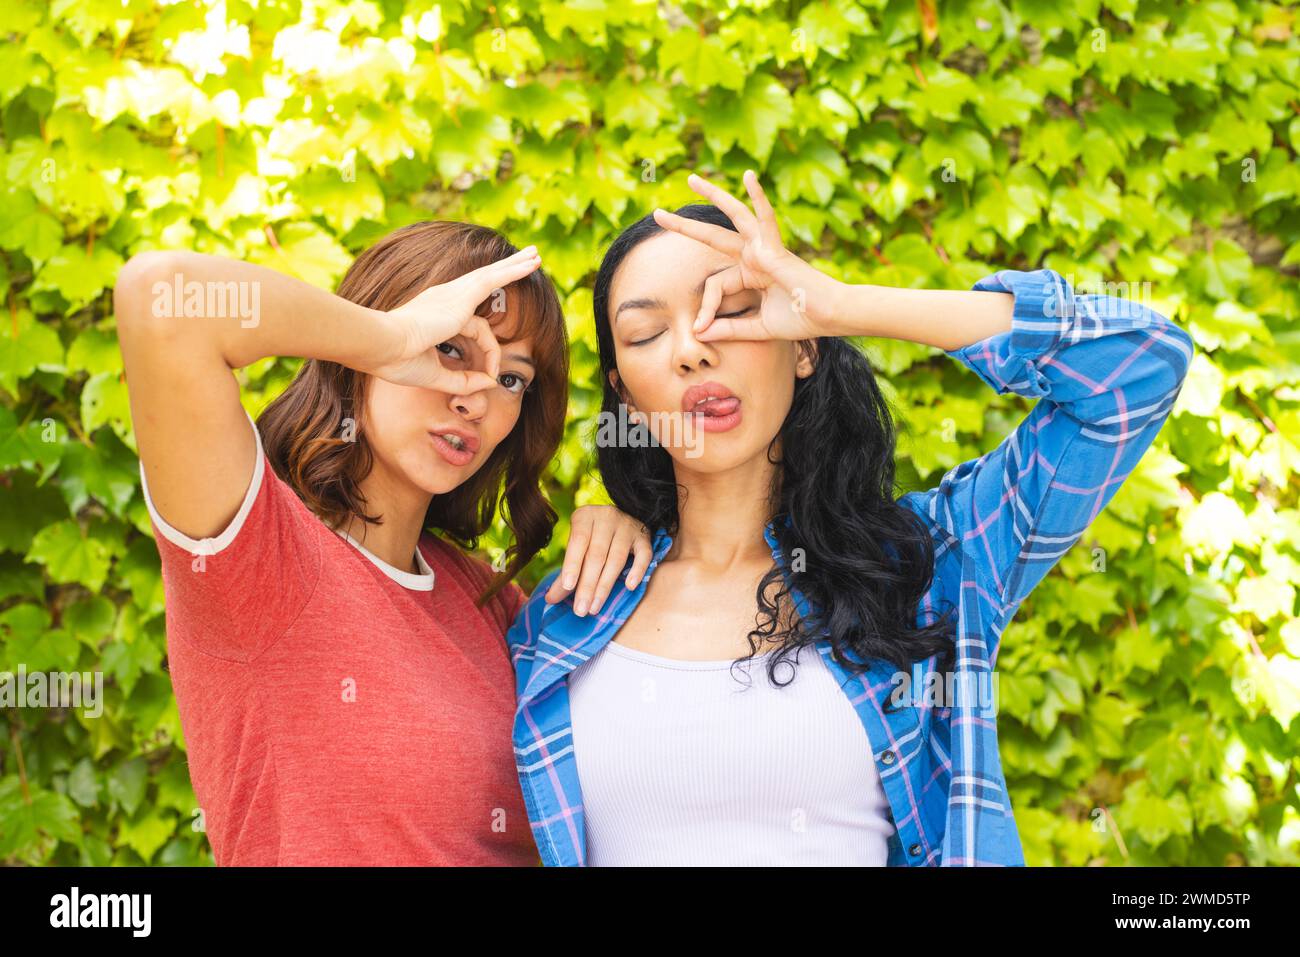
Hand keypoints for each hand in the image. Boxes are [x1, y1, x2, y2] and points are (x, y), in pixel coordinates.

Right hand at [368, 245, 542, 390]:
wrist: (381, 346)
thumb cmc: (397, 361)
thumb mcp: (436, 377)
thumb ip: (464, 381)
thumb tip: (490, 383)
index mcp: (435, 314)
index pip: (474, 331)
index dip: (488, 356)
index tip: (489, 378)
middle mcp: (444, 298)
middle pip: (482, 282)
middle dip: (505, 271)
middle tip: (525, 260)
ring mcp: (451, 295)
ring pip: (491, 276)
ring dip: (515, 265)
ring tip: (535, 256)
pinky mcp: (460, 297)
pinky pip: (493, 279)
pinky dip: (514, 270)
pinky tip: (532, 264)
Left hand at [544, 505, 653, 615]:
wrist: (620, 520)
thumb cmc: (592, 539)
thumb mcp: (576, 549)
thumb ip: (565, 574)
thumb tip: (550, 599)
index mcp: (586, 516)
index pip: (578, 541)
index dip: (573, 564)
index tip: (567, 587)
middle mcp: (607, 517)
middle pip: (597, 554)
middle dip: (588, 584)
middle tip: (581, 609)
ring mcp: (628, 526)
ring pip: (617, 558)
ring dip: (605, 586)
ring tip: (595, 607)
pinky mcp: (644, 536)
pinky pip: (644, 554)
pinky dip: (637, 571)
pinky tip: (630, 587)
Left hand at [651, 171, 842, 340]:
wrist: (830, 318)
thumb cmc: (802, 320)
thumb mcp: (758, 327)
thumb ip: (730, 328)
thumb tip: (699, 332)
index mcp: (750, 273)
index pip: (713, 285)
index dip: (704, 307)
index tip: (701, 327)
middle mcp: (755, 255)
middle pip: (713, 237)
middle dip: (685, 226)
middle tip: (657, 214)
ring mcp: (765, 248)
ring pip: (734, 216)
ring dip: (713, 196)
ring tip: (691, 179)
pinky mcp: (777, 249)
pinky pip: (766, 218)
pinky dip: (758, 197)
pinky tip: (749, 176)